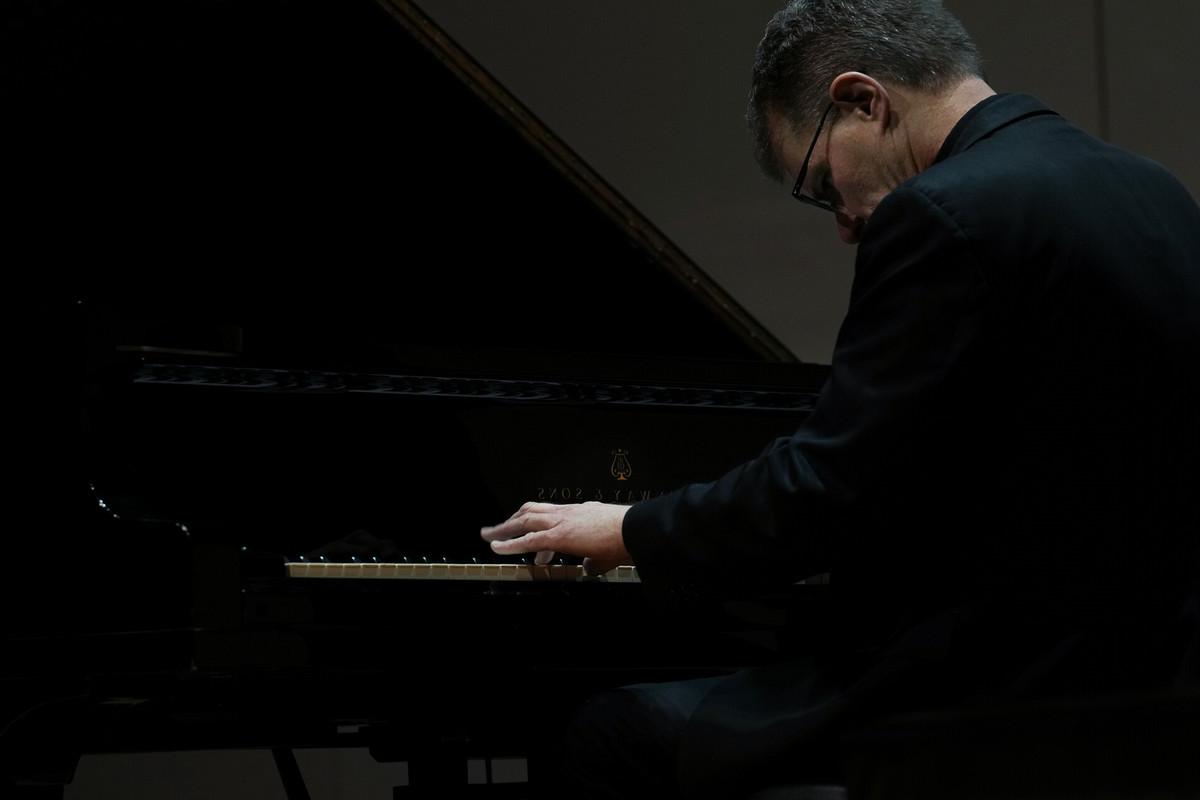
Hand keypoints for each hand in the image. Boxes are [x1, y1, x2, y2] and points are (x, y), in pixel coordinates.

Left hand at [480, 501, 631, 574]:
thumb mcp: (606, 548)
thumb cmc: (625, 538)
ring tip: (489, 535)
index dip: (536, 525)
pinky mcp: (559, 535)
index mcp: (577, 513)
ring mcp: (561, 521)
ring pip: (524, 519)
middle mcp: (566, 513)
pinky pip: (529, 539)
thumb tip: (589, 567)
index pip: (549, 515)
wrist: (634, 530)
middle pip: (531, 510)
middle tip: (497, 528)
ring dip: (504, 528)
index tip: (528, 541)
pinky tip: (498, 547)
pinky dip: (511, 543)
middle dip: (511, 520)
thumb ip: (593, 558)